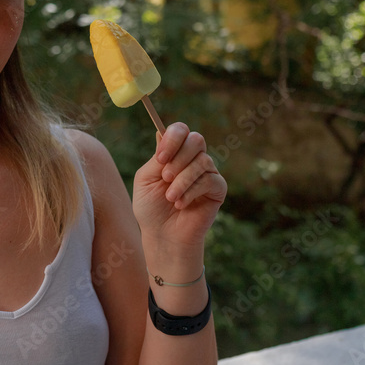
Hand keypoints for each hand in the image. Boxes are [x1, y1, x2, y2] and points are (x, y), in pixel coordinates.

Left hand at [132, 122, 226, 252]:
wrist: (162, 234)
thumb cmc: (151, 207)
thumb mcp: (146, 179)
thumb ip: (157, 158)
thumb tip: (161, 131)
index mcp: (174, 153)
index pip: (180, 130)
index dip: (172, 139)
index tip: (160, 159)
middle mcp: (193, 159)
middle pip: (196, 139)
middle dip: (178, 158)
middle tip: (165, 177)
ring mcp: (207, 172)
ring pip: (203, 161)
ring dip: (182, 180)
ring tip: (170, 197)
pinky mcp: (217, 189)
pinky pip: (210, 179)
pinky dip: (192, 191)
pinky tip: (181, 204)